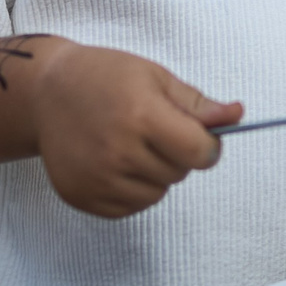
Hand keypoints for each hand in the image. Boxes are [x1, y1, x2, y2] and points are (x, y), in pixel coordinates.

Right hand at [27, 42, 241, 218]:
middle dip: (177, 154)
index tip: (200, 136)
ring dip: (154, 174)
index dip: (208, 146)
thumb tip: (238, 115)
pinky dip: (132, 190)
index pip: (199, 153)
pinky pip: (130, 207)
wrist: (47, 93)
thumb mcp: (156, 78)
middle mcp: (118, 152)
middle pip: (180, 173)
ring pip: (157, 194)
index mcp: (141, 116)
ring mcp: (97, 179)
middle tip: (152, 129)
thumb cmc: (106, 78)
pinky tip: (114, 162)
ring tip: (130, 144)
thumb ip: (198, 104)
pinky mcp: (82, 197)